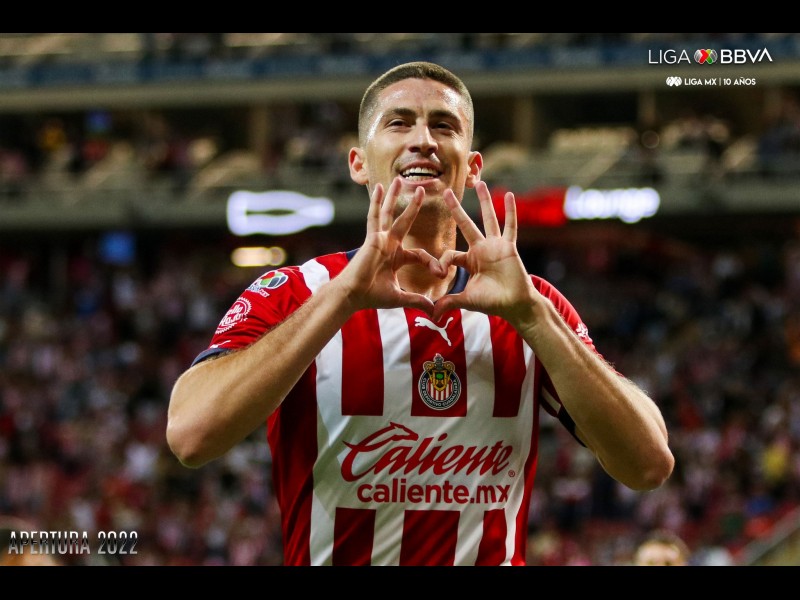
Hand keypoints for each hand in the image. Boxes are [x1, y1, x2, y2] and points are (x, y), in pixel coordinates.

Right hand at [339, 176, 440, 314]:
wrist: (354, 296)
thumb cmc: (372, 296)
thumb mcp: (400, 297)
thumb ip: (417, 301)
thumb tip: (435, 312)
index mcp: (396, 257)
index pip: (419, 254)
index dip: (432, 262)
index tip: (441, 273)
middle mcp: (388, 244)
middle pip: (403, 221)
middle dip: (413, 206)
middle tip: (422, 189)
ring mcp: (379, 239)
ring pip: (389, 213)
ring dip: (394, 196)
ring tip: (399, 179)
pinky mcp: (372, 238)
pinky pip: (375, 217)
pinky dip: (377, 202)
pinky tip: (379, 187)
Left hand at [433, 181, 537, 323]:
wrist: (514, 306)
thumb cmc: (492, 302)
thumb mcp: (467, 300)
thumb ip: (449, 302)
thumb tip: (430, 314)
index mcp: (468, 261)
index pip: (450, 254)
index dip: (442, 262)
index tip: (439, 273)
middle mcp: (480, 249)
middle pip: (465, 224)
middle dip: (455, 209)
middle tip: (445, 192)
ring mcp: (495, 246)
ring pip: (488, 219)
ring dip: (484, 202)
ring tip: (479, 183)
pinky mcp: (509, 247)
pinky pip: (510, 226)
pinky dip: (511, 212)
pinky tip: (509, 195)